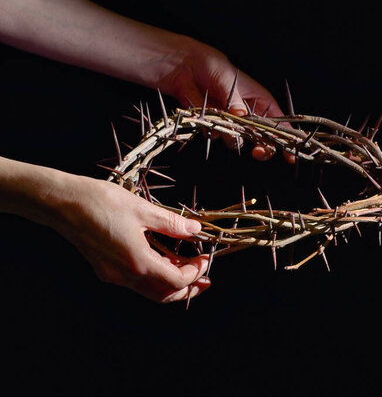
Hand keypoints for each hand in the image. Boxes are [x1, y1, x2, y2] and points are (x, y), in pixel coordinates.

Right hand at [52, 175, 209, 302]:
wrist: (61, 203)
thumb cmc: (99, 202)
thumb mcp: (142, 209)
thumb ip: (172, 224)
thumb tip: (196, 230)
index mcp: (137, 262)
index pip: (176, 281)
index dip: (195, 272)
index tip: (205, 258)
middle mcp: (124, 275)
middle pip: (163, 295)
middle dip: (188, 290)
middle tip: (205, 279)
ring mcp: (112, 274)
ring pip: (149, 291)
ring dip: (171, 284)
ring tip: (188, 271)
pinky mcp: (104, 269)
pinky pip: (135, 281)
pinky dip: (154, 275)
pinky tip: (163, 260)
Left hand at [157, 38, 294, 162]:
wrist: (184, 67)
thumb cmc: (211, 66)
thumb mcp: (227, 79)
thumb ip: (234, 100)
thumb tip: (242, 116)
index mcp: (259, 100)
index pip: (279, 122)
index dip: (286, 138)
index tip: (290, 154)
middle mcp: (248, 114)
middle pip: (262, 139)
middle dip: (262, 148)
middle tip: (257, 152)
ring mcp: (231, 122)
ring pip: (238, 141)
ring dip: (231, 136)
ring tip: (220, 120)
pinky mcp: (214, 126)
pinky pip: (216, 137)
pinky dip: (211, 130)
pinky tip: (205, 114)